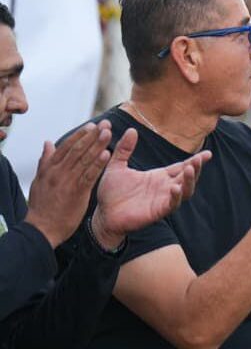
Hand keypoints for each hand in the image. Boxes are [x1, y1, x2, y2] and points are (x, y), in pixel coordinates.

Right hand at [24, 122, 111, 246]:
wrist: (42, 229)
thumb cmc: (42, 205)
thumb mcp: (40, 180)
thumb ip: (45, 161)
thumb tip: (48, 142)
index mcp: (50, 168)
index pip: (66, 146)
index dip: (80, 135)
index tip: (92, 125)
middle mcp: (58, 172)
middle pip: (77, 150)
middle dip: (92, 136)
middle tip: (105, 124)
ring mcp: (67, 182)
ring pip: (84, 160)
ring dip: (97, 145)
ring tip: (108, 133)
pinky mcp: (77, 193)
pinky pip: (89, 176)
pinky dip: (97, 165)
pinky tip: (106, 155)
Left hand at [92, 128, 212, 249]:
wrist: (102, 214)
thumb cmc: (111, 192)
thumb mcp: (116, 166)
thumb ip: (124, 149)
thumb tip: (131, 129)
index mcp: (159, 176)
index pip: (182, 166)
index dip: (196, 160)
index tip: (208, 153)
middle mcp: (165, 187)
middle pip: (188, 177)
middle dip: (196, 167)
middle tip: (200, 158)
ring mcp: (163, 200)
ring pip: (185, 190)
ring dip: (190, 181)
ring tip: (191, 169)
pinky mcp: (158, 211)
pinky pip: (172, 204)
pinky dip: (176, 196)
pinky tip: (175, 187)